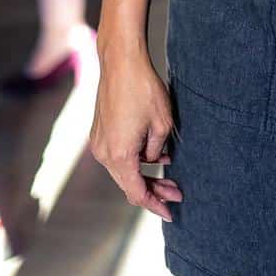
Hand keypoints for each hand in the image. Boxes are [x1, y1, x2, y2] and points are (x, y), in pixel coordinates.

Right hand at [90, 46, 182, 220]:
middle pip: (129, 184)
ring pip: (123, 170)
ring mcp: (98, 143)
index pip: (137, 193)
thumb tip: (152, 160)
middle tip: (176, 193)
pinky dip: (135, 160)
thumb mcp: (162, 123)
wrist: (121, 62)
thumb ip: (157, 150)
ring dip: (145, 175)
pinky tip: (155, 156)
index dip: (155, 205)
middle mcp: (104, 154)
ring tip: (170, 175)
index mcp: (119, 156)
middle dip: (154, 191)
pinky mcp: (99, 132)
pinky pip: (118, 155)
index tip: (171, 213)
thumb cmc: (143, 89)